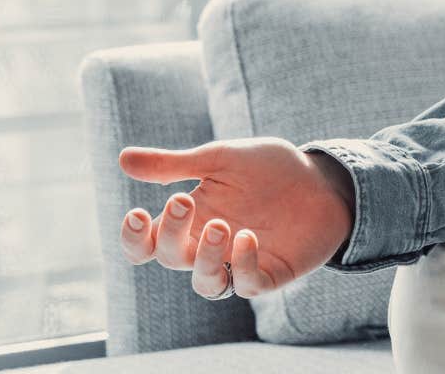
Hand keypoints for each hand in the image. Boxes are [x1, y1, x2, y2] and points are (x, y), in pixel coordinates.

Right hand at [118, 137, 355, 299]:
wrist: (322, 178)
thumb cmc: (267, 169)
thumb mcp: (220, 158)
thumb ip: (174, 164)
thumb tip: (123, 159)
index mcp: (189, 222)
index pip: (147, 245)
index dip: (134, 239)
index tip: (138, 214)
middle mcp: (207, 248)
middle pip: (171, 259)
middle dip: (172, 234)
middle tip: (184, 200)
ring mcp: (238, 264)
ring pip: (206, 283)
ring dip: (206, 259)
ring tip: (220, 226)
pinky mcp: (271, 274)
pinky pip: (248, 285)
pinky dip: (244, 266)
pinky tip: (248, 238)